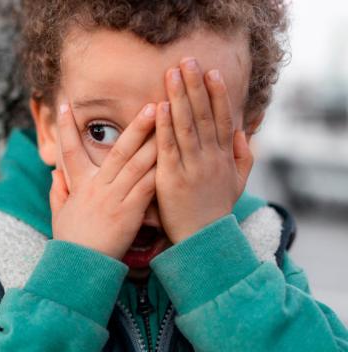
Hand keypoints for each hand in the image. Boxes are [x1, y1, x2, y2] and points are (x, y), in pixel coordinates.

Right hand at [49, 101, 157, 259]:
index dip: (66, 128)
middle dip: (136, 126)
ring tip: (170, 125)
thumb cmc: (71, 242)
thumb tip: (54, 174)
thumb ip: (57, 192)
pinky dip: (161, 169)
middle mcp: (98, 186)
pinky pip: (148, 186)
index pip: (70, 150)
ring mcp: (115, 197)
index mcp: (79, 185)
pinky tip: (175, 156)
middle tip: (152, 105)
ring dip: (155, 141)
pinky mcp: (130, 211)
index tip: (64, 104)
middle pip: (119, 151)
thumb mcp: (58, 214)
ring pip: (137, 163)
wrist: (80, 266)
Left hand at [155, 57, 253, 243]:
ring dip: (179, 98)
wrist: (203, 240)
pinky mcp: (171, 178)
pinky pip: (168, 148)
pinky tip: (159, 107)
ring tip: (172, 74)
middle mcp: (210, 158)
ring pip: (186, 126)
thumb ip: (244, 157)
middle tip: (188, 61)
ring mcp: (191, 167)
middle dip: (195, 87)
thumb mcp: (238, 183)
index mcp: (224, 157)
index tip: (212, 72)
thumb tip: (244, 132)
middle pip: (204, 115)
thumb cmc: (216, 210)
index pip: (222, 119)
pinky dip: (164, 127)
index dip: (217, 94)